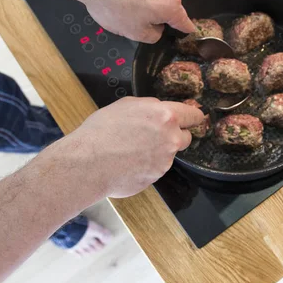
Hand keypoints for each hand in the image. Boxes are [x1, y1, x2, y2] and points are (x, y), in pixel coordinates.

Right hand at [54, 97, 202, 197]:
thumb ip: (150, 107)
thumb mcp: (127, 105)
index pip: (194, 116)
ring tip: (132, 150)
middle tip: (154, 136)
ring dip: (158, 152)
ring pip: (169, 154)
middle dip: (175, 136)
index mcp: (166, 116)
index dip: (192, 118)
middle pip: (186, 137)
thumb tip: (159, 111)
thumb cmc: (102, 130)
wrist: (88, 162)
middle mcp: (171, 138)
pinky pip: (156, 168)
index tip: (191, 119)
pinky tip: (128, 163)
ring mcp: (165, 160)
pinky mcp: (156, 177)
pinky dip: (147, 166)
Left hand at [73, 0, 195, 42]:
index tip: (187, 32)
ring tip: (123, 4)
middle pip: (168, 6)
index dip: (185, 30)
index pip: (184, 21)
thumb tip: (156, 28)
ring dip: (145, 0)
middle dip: (157, 14)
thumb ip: (153, 35)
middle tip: (135, 21)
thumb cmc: (114, 5)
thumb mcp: (135, 34)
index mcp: (171, 6)